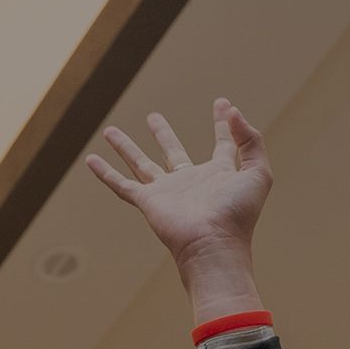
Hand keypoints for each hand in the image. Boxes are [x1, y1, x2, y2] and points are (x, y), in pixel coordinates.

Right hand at [87, 99, 272, 299]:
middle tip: (153, 117)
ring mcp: (166, 192)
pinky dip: (105, 173)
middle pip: (172, 151)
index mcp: (218, 175)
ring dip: (126, 147)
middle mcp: (190, 182)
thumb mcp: (258, 172)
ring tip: (110, 131)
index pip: (222, 144)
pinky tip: (91, 159)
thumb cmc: (238, 215)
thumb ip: (251, 140)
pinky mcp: (148, 202)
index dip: (224, 123)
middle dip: (163, 134)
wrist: (213, 244)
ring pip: (140, 164)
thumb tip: (234, 113)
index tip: (222, 103)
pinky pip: (121, 185)